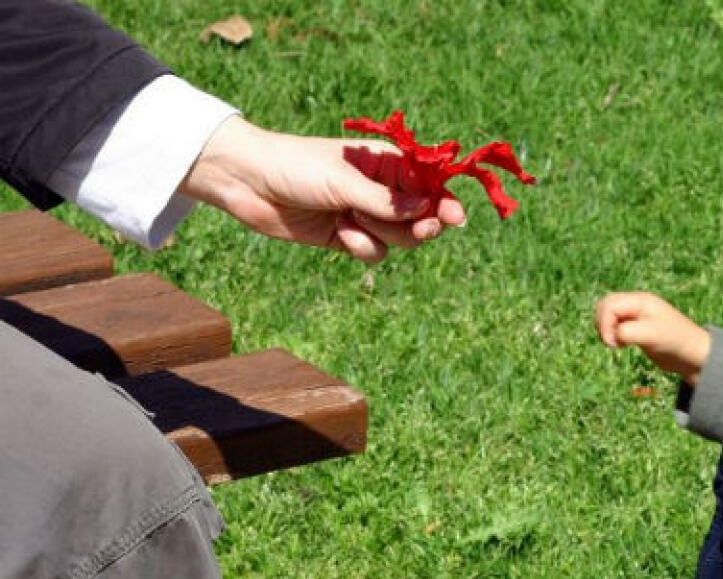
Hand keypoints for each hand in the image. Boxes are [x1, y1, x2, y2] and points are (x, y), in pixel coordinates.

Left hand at [179, 116, 465, 262]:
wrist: (248, 183)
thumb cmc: (296, 167)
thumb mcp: (344, 181)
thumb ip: (385, 200)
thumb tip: (426, 209)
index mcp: (386, 163)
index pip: (429, 182)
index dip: (444, 199)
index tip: (455, 217)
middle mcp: (381, 189)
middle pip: (422, 215)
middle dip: (420, 224)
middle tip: (421, 230)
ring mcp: (365, 214)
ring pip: (400, 238)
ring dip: (382, 234)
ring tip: (354, 221)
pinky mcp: (348, 237)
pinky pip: (374, 251)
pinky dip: (360, 245)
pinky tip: (338, 232)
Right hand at [594, 292, 711, 385]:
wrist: (692, 354)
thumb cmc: (675, 341)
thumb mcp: (651, 335)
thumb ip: (629, 332)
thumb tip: (614, 335)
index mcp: (640, 300)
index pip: (609, 304)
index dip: (605, 323)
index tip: (614, 343)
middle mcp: (636, 304)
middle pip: (605, 305)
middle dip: (602, 323)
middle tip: (612, 342)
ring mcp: (635, 315)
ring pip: (607, 315)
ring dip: (605, 328)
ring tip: (616, 343)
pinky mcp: (635, 328)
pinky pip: (614, 325)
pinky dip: (612, 334)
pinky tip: (621, 344)